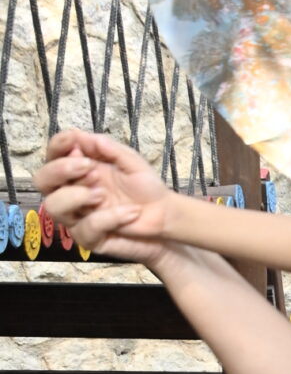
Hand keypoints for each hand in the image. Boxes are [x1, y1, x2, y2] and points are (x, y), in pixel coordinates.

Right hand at [40, 128, 175, 258]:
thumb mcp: (132, 163)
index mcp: (79, 169)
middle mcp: (72, 191)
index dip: (59, 145)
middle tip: (88, 168)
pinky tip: (131, 212)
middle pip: (42, 180)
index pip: (54, 154)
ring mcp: (77, 215)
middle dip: (60, 170)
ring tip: (103, 193)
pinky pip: (87, 227)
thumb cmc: (146, 189)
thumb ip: (110, 149)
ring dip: (76, 195)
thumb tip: (83, 136)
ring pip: (54, 206)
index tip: (75, 142)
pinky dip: (110, 217)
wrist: (166, 219)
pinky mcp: (89, 238)